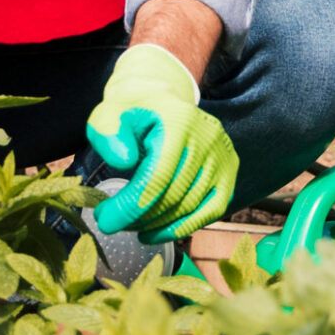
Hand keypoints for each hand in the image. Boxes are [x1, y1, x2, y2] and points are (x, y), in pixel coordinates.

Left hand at [84, 45, 237, 242]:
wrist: (162, 102)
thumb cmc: (133, 113)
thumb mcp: (110, 114)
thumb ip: (108, 133)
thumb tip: (123, 161)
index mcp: (179, 122)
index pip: (157, 176)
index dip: (130, 205)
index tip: (105, 220)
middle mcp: (208, 139)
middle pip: (174, 196)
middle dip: (138, 218)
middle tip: (112, 223)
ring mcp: (222, 157)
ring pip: (191, 207)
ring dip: (157, 226)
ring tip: (131, 227)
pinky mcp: (228, 172)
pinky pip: (211, 211)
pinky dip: (184, 227)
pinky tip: (157, 233)